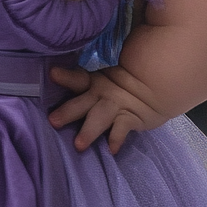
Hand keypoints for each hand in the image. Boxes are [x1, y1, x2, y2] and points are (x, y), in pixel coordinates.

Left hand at [47, 65, 166, 153]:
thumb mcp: (106, 74)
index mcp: (93, 82)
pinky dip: (116, 138)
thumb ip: (92, 73)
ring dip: (89, 131)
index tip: (53, 73)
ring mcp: (116, 106)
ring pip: (100, 118)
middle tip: (53, 121)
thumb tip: (68, 57)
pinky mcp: (130, 118)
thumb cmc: (123, 83)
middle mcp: (101, 94)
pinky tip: (111, 150)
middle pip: (81, 103)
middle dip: (67, 112)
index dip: (65, 77)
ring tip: (79, 145)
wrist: (154, 87)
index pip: (77, 78)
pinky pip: (122, 129)